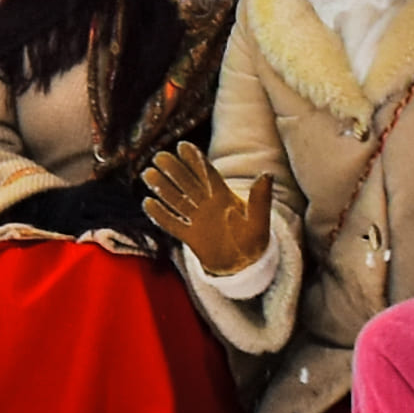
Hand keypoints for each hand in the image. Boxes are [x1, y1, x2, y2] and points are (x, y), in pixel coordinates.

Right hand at [141, 145, 270, 273]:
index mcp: (225, 198)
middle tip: (159, 156)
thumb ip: (260, 199)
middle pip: (188, 184)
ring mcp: (198, 221)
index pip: (207, 175)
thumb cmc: (255, 243)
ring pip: (177, 200)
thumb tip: (266, 174)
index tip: (182, 145)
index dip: (195, 160)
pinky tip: (147, 203)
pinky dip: (160, 215)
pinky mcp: (191, 237)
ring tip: (148, 173)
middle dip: (174, 170)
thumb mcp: (260, 221)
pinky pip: (172, 224)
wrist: (246, 267)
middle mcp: (208, 206)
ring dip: (163, 188)